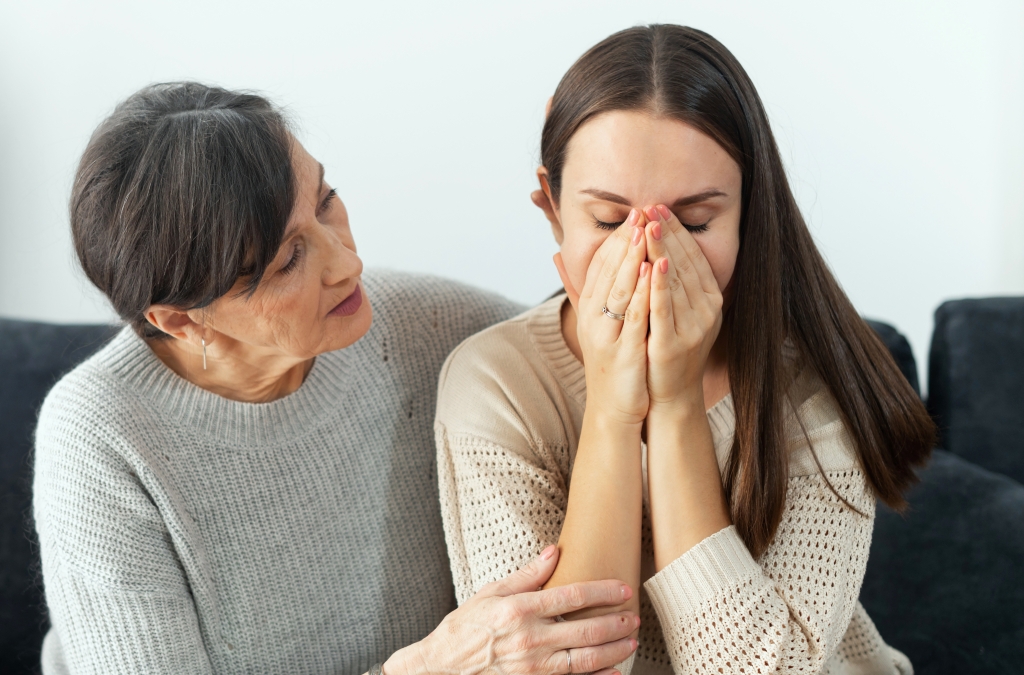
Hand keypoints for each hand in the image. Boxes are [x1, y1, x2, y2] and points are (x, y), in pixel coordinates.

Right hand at [385, 546, 638, 674]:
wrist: (443, 667)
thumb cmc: (465, 628)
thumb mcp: (491, 592)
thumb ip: (527, 575)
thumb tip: (555, 551)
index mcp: (521, 609)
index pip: (573, 596)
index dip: (603, 591)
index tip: (623, 588)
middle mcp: (530, 638)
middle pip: (587, 629)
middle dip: (616, 622)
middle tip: (634, 617)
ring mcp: (533, 666)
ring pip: (585, 659)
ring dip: (613, 650)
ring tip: (631, 641)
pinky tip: (615, 673)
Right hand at [572, 209, 651, 426]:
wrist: (614, 407)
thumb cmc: (611, 362)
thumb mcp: (596, 321)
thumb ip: (582, 288)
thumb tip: (557, 255)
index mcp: (588, 309)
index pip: (599, 266)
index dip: (616, 239)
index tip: (632, 215)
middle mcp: (592, 318)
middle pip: (608, 272)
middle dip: (625, 240)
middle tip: (640, 212)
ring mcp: (606, 335)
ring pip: (620, 289)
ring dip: (633, 258)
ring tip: (646, 231)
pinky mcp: (624, 351)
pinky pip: (635, 316)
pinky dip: (644, 292)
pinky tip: (656, 271)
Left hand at [643, 204, 722, 412]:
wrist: (670, 395)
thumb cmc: (668, 349)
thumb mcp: (675, 310)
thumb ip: (671, 280)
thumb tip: (661, 247)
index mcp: (708, 299)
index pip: (692, 257)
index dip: (676, 231)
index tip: (659, 207)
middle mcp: (706, 310)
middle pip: (684, 264)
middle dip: (666, 233)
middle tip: (651, 206)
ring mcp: (693, 327)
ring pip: (675, 282)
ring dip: (661, 251)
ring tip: (647, 226)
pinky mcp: (674, 344)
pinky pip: (664, 310)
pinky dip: (659, 286)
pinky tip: (652, 265)